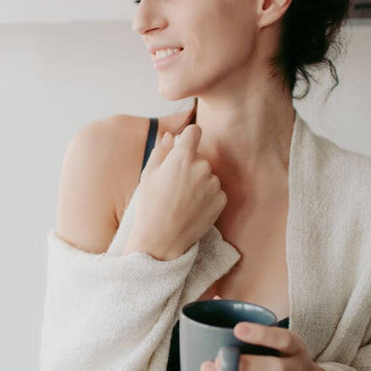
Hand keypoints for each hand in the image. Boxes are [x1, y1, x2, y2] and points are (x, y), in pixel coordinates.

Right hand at [127, 125, 226, 259]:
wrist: (161, 239)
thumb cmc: (150, 206)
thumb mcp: (148, 175)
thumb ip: (161, 151)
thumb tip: (170, 135)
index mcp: (182, 157)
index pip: (194, 131)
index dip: (189, 136)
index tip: (185, 144)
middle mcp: (202, 167)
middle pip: (200, 157)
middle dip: (190, 165)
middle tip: (175, 185)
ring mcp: (214, 184)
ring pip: (208, 175)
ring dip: (199, 182)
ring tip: (183, 200)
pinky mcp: (221, 200)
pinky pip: (215, 191)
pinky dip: (207, 197)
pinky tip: (192, 208)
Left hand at [199, 319, 331, 370]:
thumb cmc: (283, 357)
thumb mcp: (278, 338)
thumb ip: (249, 321)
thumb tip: (215, 298)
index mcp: (295, 346)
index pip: (283, 338)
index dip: (261, 334)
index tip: (237, 328)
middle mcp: (296, 370)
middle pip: (275, 368)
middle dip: (244, 364)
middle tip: (216, 358)